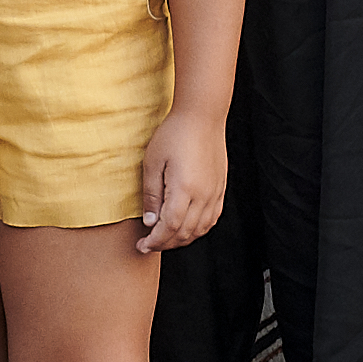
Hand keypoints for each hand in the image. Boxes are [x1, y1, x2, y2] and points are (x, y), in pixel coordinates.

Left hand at [135, 109, 226, 252]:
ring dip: (182, 239)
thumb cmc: (174, 134)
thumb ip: (151, 195)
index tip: (142, 245)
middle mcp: (203, 195)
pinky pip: (212, 218)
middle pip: (185, 232)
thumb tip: (150, 222)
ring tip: (165, 238)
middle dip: (165, 243)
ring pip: (200, 229)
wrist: (202, 116)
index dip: (155, 241)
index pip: (169, 227)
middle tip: (149, 244)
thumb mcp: (152, 162)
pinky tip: (187, 228)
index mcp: (184, 189)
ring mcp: (214, 192)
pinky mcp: (220, 188)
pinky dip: (198, 229)